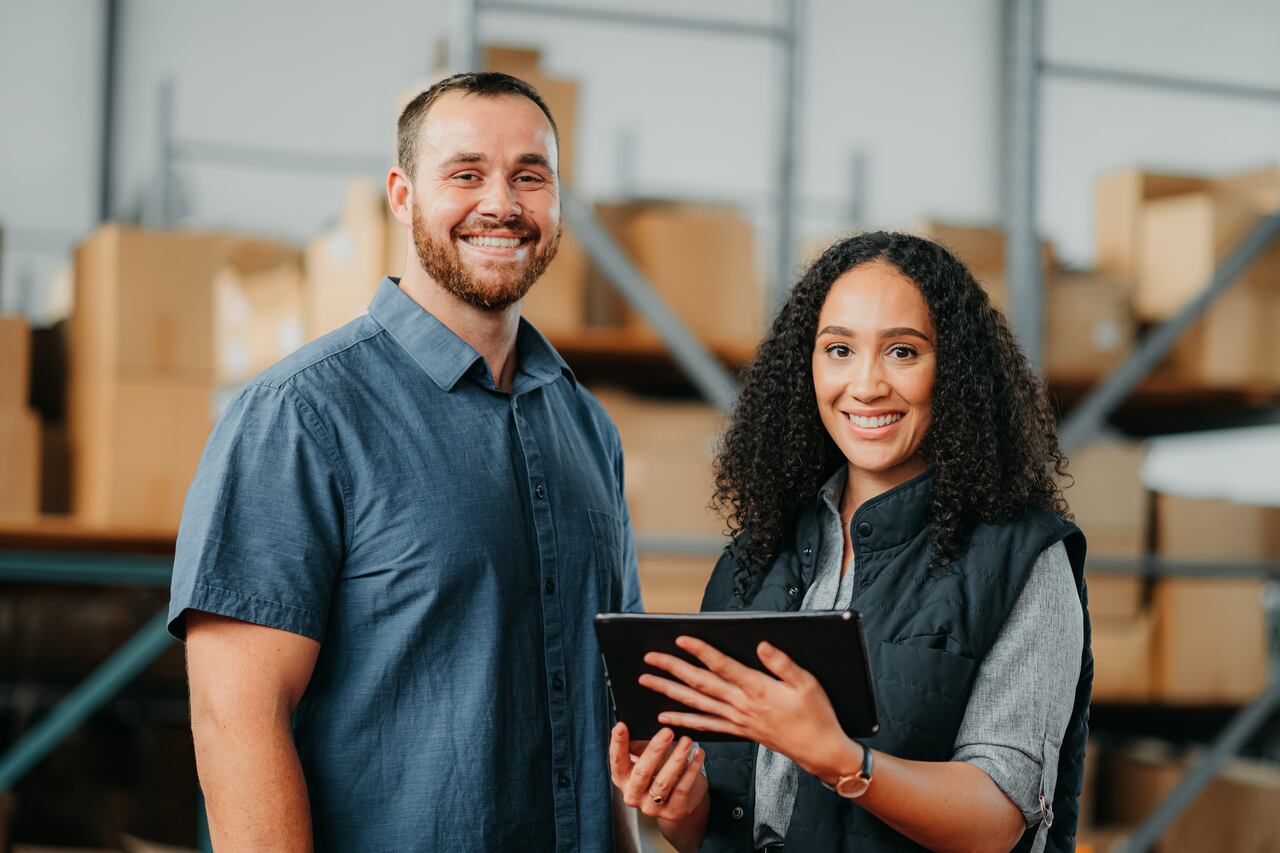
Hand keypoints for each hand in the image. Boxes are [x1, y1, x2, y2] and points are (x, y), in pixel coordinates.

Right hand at [608, 722, 707, 821]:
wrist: (682, 797)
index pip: (616, 760)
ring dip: (676, 759)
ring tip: (687, 740)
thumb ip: (640, 744)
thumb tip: (638, 724)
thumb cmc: (661, 768)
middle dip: (655, 750)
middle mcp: (633, 795)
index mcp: (622, 779)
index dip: (618, 743)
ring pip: (663, 782)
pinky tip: (698, 754)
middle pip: (642, 772)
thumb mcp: (647, 756)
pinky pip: (682, 789)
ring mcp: (652, 807)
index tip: (621, 725)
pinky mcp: (673, 812)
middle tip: (667, 731)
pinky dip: (692, 770)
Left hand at [639, 636, 859, 784]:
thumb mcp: (807, 683)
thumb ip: (782, 663)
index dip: (700, 650)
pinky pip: (704, 725)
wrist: (819, 750)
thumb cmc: (815, 715)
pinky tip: (665, 717)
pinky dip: (682, 720)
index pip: (722, 666)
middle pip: (700, 683)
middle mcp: (741, 705)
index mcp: (757, 689)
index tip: (680, 638)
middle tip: (649, 657)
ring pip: (695, 703)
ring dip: (668, 691)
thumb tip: (761, 644)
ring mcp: (736, 720)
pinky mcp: (737, 731)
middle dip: (672, 668)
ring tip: (647, 680)